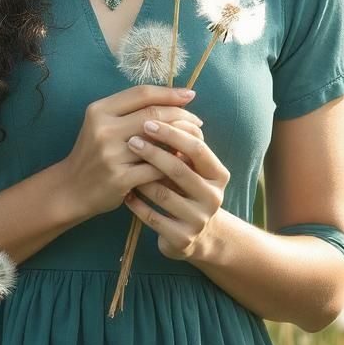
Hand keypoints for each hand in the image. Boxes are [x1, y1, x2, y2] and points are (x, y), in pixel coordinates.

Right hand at [61, 85, 204, 218]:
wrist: (71, 189)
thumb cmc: (93, 153)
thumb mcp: (101, 124)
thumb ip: (129, 111)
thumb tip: (171, 98)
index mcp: (99, 110)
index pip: (141, 94)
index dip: (169, 92)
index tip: (190, 94)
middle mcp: (103, 129)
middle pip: (153, 115)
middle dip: (181, 116)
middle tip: (197, 121)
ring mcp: (111, 155)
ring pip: (157, 142)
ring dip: (182, 140)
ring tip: (195, 140)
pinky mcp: (119, 179)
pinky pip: (156, 168)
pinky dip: (173, 164)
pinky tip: (183, 163)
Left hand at [123, 119, 229, 260]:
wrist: (191, 233)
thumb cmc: (184, 188)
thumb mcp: (190, 166)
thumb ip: (181, 143)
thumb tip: (162, 106)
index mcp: (218, 174)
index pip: (197, 148)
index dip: (173, 133)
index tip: (147, 121)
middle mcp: (213, 197)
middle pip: (180, 170)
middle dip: (154, 153)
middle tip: (132, 140)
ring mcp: (199, 220)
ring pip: (164, 194)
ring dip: (142, 178)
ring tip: (125, 164)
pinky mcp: (182, 239)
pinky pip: (153, 218)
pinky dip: (137, 204)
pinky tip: (125, 194)